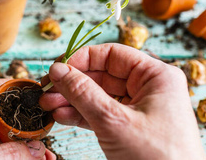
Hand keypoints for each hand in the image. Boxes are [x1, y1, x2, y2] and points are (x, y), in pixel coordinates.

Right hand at [40, 43, 205, 159]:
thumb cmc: (158, 159)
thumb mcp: (114, 121)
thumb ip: (83, 92)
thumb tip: (58, 70)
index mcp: (156, 76)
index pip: (112, 54)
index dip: (82, 58)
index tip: (57, 68)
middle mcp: (148, 88)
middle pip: (102, 74)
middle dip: (72, 83)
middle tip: (47, 89)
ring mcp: (139, 109)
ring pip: (98, 95)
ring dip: (72, 100)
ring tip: (47, 105)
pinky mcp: (131, 128)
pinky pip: (101, 114)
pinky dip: (81, 115)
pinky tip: (61, 116)